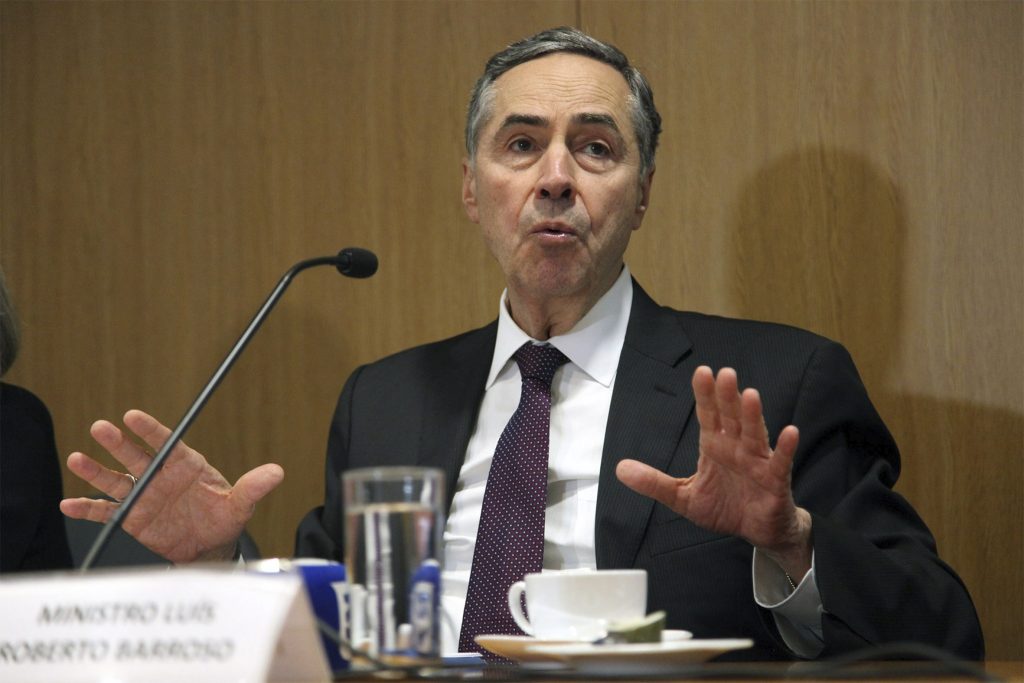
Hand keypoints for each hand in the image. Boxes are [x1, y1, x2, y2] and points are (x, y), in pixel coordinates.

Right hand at [60, 409, 283, 563]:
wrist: (209, 546)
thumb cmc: (224, 518)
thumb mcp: (241, 504)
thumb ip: (253, 488)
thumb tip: (277, 472)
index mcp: (185, 465)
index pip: (166, 443)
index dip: (149, 429)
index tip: (132, 416)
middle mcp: (160, 476)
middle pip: (136, 456)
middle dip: (118, 443)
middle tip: (100, 428)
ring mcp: (143, 495)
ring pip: (116, 480)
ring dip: (96, 471)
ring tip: (77, 459)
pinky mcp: (132, 517)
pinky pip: (106, 511)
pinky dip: (88, 508)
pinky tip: (69, 504)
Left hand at [616, 366, 811, 579]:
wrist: (757, 532)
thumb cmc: (724, 508)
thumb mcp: (682, 497)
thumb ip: (654, 482)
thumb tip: (620, 469)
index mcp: (714, 446)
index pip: (708, 415)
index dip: (705, 394)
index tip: (701, 372)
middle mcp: (736, 447)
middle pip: (730, 417)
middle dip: (727, 396)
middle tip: (724, 374)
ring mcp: (757, 461)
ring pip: (754, 433)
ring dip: (753, 415)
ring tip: (750, 395)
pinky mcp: (775, 480)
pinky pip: (780, 461)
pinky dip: (785, 447)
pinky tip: (789, 432)